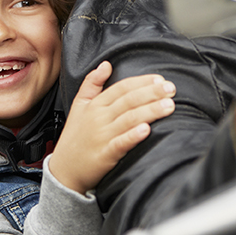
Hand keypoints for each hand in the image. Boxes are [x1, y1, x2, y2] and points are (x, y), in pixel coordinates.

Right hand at [46, 61, 176, 193]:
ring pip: (129, 119)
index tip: (160, 79)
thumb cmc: (75, 137)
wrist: (64, 170)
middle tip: (171, 89)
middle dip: (152, 93)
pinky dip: (133, 136)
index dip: (141, 82)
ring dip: (150, 111)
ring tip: (169, 106)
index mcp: (94, 105)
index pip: (121, 88)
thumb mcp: (78, 106)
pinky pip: (120, 143)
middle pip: (128, 101)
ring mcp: (102, 136)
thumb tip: (106, 64)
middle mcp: (98, 118)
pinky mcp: (104, 155)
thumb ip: (91, 83)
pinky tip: (146, 129)